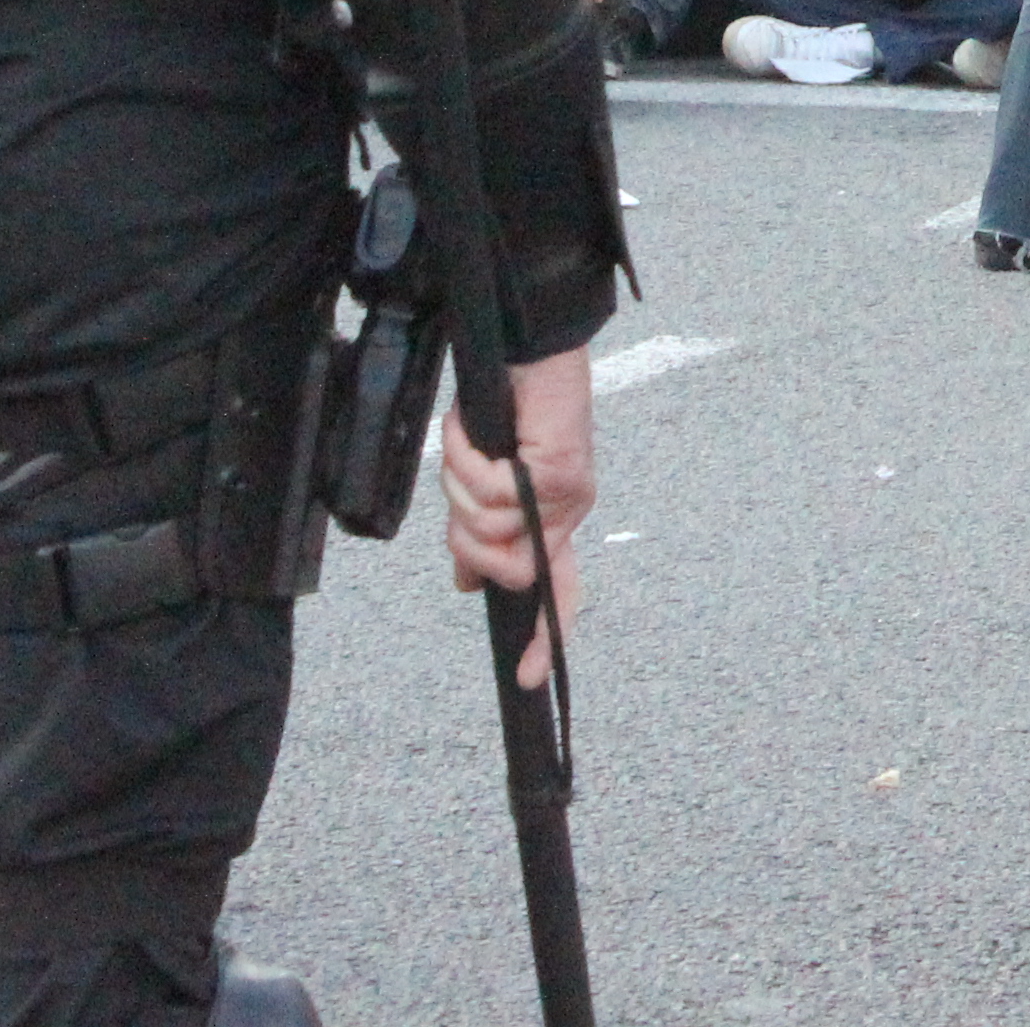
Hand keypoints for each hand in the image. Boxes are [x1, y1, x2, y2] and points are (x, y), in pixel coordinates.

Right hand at [444, 348, 598, 686]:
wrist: (531, 351)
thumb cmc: (507, 411)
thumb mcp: (484, 481)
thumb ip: (480, 532)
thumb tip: (469, 586)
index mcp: (549, 522)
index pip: (554, 592)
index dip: (543, 635)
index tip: (526, 678)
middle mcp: (564, 514)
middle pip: (500, 568)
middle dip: (465, 538)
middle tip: (465, 491)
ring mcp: (566, 495)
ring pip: (488, 527)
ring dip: (463, 485)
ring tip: (475, 448)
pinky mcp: (559, 470)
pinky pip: (492, 489)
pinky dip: (469, 458)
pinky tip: (481, 432)